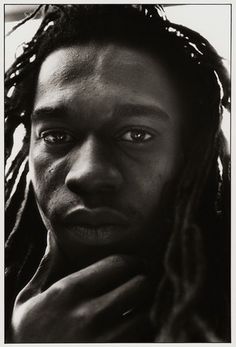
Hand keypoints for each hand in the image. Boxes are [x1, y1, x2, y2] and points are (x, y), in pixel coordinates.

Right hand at [11, 232, 153, 341]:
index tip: (135, 266)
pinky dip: (142, 335)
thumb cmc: (28, 337)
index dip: (132, 262)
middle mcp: (90, 315)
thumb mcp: (27, 301)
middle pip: (140, 286)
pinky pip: (144, 341)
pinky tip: (131, 333)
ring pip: (147, 317)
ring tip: (136, 311)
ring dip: (145, 313)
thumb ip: (46, 267)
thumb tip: (54, 236)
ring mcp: (106, 343)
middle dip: (143, 284)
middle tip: (139, 287)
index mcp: (70, 292)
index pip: (119, 263)